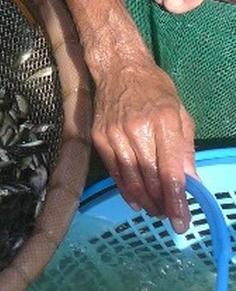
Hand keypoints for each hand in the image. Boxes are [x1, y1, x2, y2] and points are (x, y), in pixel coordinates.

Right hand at [90, 51, 195, 231]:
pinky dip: (125, 189)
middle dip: (162, 205)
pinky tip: (136, 199)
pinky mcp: (100, 137)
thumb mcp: (180, 113)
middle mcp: (138, 129)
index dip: (177, 201)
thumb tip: (191, 181)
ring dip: (145, 201)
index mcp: (164, 122)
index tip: (182, 222)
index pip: (171, 171)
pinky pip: (114, 171)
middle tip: (170, 217)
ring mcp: (115, 134)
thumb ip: (186, 149)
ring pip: (130, 179)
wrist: (118, 68)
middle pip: (150, 179)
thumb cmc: (154, 88)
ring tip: (155, 211)